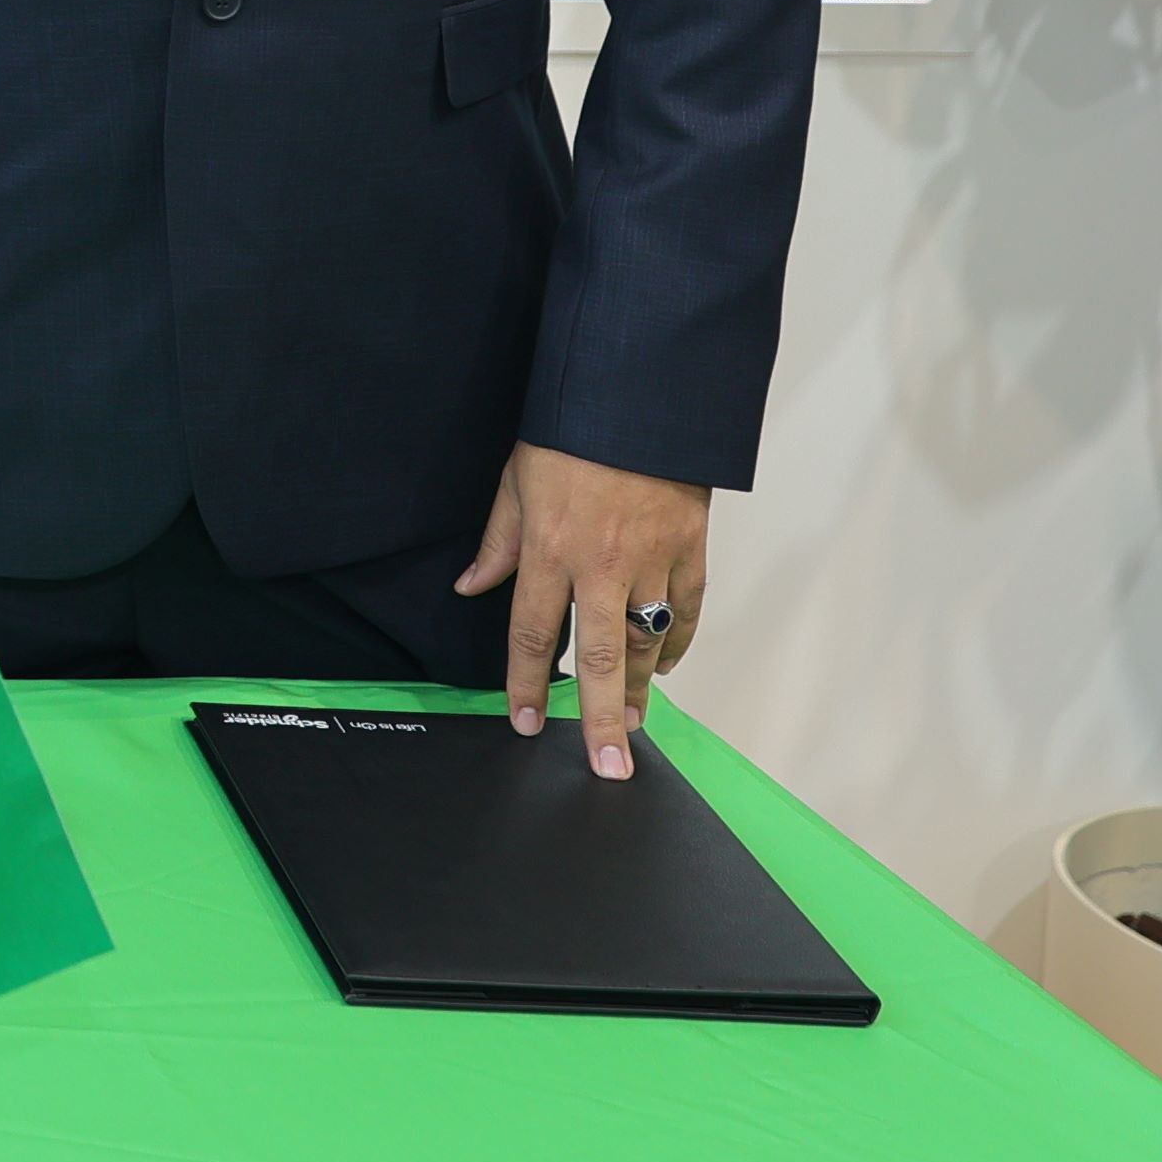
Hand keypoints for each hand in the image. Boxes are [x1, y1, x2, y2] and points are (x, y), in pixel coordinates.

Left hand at [456, 444, 712, 779]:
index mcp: (550, 550)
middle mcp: (601, 565)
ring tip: (631, 726)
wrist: (636, 394)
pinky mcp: (691, 548)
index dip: (525, 685)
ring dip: (639, 690)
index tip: (523, 722)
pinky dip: (678, 644)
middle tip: (607, 767)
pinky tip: (664, 668)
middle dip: (600, 720)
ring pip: (647, 642)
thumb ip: (498, 543)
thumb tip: (470, 587)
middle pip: (600, 660)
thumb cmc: (569, 433)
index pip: (532, 634)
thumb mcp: (515, 482)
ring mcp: (652, 559)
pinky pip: (687, 610)